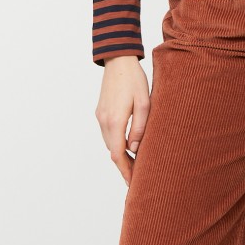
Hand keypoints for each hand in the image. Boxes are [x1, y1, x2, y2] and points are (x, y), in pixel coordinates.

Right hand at [97, 56, 149, 186]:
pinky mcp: (100, 112)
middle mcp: (103, 121)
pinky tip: (128, 145)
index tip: (133, 183)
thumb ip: (140, 127)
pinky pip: (108, 133)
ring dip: (120, 155)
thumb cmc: (135, 80)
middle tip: (138, 176)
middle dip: (124, 166)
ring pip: (110, 143)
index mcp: (115, 121)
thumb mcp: (144, 103)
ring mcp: (100, 116)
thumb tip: (135, 148)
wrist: (118, 61)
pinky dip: (116, 143)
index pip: (118, 155)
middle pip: (113, 152)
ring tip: (135, 163)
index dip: (125, 171)